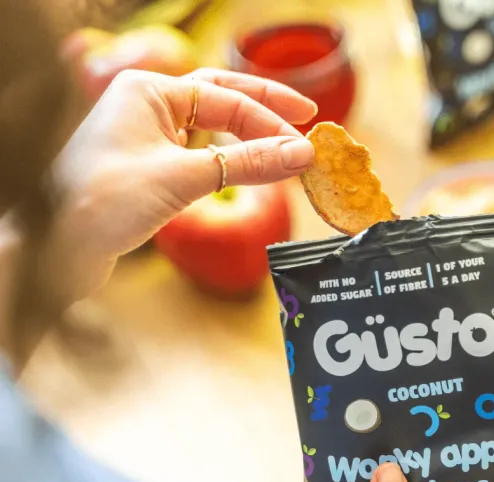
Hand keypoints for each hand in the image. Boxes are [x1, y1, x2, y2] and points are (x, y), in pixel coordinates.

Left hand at [48, 68, 316, 303]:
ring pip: (211, 127)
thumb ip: (246, 164)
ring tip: (286, 145)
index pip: (225, 97)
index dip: (270, 121)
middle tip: (307, 115)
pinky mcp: (150, 167)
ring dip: (248, 135)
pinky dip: (230, 159)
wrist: (56, 248)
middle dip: (264, 107)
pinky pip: (200, 154)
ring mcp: (148, 136)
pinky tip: (249, 166)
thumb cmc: (105, 202)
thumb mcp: (184, 179)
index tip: (306, 144)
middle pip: (220, 97)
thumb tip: (301, 154)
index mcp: (149, 91)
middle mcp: (148, 106)